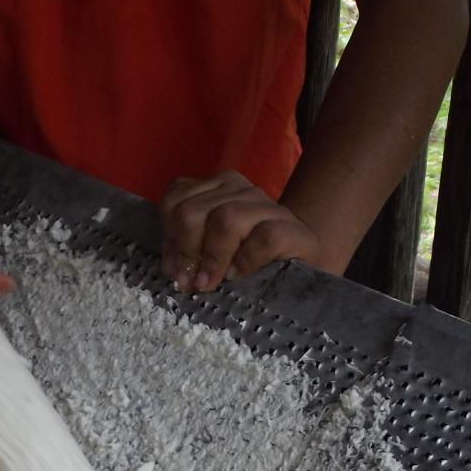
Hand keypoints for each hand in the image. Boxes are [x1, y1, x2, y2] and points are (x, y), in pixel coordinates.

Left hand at [159, 171, 329, 293]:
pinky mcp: (291, 227)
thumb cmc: (250, 258)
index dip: (168, 238)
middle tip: (190, 282)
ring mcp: (266, 204)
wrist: (302, 260)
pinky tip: (239, 275)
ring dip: (213, 258)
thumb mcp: (211, 248)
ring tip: (210, 283)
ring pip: (225, 219)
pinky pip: (262, 238)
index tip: (173, 270)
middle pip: (192, 211)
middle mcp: (238, 188)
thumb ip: (188, 249)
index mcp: (215, 187)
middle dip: (186, 251)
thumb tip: (172, 270)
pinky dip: (246, 260)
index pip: (175, 199)